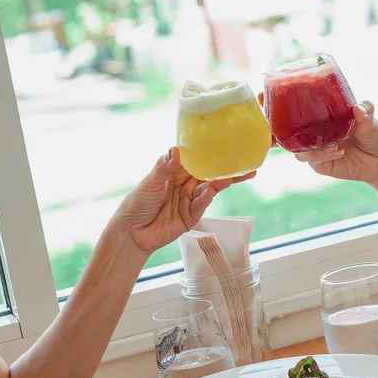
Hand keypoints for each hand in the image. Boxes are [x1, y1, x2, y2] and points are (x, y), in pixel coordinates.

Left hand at [115, 148, 252, 253]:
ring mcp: (189, 200)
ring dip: (221, 182)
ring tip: (234, 176)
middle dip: (227, 170)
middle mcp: (185, 185)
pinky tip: (211, 191)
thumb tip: (177, 150)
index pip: (198, 160)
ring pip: (210, 189)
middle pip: (210, 174)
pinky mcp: (190, 216)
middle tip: (246, 164)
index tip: (229, 145)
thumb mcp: (151, 181)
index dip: (213, 153)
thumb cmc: (138, 202)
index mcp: (177, 172)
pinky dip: (206, 198)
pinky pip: (201, 205)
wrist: (131, 231)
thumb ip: (164, 166)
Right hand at [293, 101, 377, 184]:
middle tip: (309, 129)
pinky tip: (338, 152)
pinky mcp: (323, 165)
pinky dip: (322, 156)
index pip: (301, 114)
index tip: (294, 107)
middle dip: (294, 133)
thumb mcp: (371, 121)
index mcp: (323, 119)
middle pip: (293, 134)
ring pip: (300, 150)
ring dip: (312, 148)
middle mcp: (317, 134)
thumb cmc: (375, 135)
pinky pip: (313, 161)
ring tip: (334, 145)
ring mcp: (318, 150)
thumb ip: (365, 112)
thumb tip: (358, 108)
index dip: (292, 112)